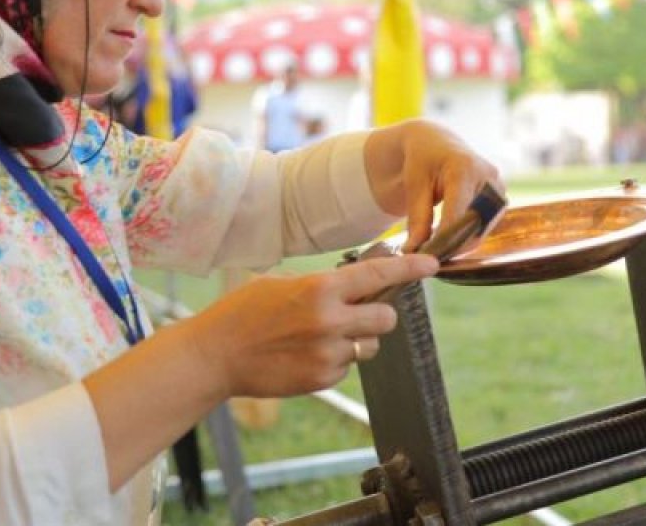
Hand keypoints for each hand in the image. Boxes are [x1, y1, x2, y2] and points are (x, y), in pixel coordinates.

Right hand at [186, 253, 438, 398]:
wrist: (214, 355)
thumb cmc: (244, 312)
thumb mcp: (283, 283)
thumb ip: (322, 285)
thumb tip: (356, 285)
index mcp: (320, 289)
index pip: (378, 275)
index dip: (409, 269)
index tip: (431, 266)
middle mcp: (330, 321)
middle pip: (385, 318)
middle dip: (377, 315)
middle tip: (356, 314)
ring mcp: (327, 353)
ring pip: (367, 346)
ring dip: (353, 341)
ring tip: (315, 338)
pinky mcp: (321, 379)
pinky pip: (346, 368)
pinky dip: (333, 362)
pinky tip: (302, 356)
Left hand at [364, 119, 504, 252]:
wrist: (435, 142)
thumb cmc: (423, 160)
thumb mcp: (415, 186)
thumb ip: (418, 220)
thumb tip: (414, 252)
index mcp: (464, 168)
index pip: (458, 215)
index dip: (444, 240)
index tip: (427, 255)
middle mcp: (488, 176)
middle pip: (475, 224)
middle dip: (454, 245)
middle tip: (432, 258)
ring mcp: (498, 187)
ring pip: (483, 228)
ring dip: (463, 243)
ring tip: (440, 250)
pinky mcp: (499, 197)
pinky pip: (487, 224)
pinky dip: (470, 235)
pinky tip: (452, 241)